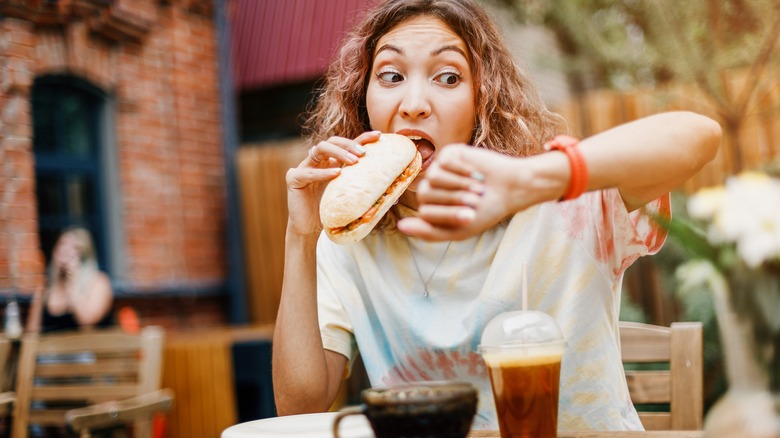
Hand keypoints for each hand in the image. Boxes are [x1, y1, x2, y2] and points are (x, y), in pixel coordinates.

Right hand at [285, 131, 379, 235]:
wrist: (308, 229)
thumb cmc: (330, 212)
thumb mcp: (350, 198)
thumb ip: (365, 192)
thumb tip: (395, 196)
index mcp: (330, 161)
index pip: (347, 145)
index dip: (362, 138)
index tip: (379, 136)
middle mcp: (317, 160)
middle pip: (332, 141)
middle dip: (349, 144)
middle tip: (364, 153)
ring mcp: (303, 166)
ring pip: (320, 148)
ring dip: (339, 152)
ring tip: (354, 161)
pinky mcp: (293, 178)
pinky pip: (308, 171)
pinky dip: (323, 172)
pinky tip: (336, 174)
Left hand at [398, 145, 542, 240]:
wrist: (510, 188)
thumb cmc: (485, 212)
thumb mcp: (459, 230)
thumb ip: (430, 232)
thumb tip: (401, 227)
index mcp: (430, 209)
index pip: (425, 212)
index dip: (448, 214)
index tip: (470, 216)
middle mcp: (430, 188)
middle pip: (425, 193)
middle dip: (454, 199)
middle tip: (476, 201)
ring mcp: (438, 169)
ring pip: (433, 177)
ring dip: (459, 185)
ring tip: (478, 188)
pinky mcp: (449, 154)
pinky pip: (446, 161)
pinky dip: (464, 170)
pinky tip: (478, 174)